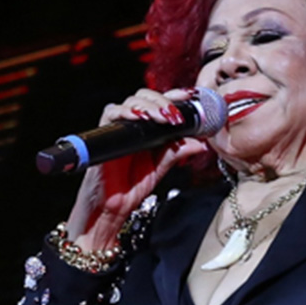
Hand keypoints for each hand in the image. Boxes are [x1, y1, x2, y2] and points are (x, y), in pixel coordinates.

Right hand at [65, 88, 210, 249]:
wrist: (111, 208)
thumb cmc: (130, 188)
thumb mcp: (161, 168)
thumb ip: (177, 152)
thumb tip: (200, 142)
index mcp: (147, 129)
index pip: (159, 103)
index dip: (174, 96)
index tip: (190, 97)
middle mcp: (132, 125)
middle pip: (145, 96)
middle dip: (162, 101)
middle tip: (175, 115)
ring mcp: (118, 128)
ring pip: (131, 101)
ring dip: (149, 106)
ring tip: (163, 118)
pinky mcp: (104, 134)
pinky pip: (111, 113)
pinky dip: (125, 111)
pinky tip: (140, 118)